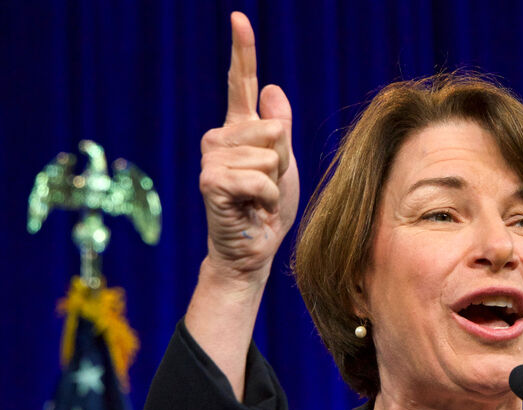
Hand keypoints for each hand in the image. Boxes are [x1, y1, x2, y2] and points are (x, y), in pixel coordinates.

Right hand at [198, 11, 298, 284]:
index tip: (239, 17)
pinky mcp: (210, 181)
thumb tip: (273, 88)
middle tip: (267, 187)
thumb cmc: (269, 208)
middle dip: (282, 162)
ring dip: (274, 185)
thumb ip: (278, 129)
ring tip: (257, 201)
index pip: (242, 82)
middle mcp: (219, 137)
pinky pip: (259, 180)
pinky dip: (265, 199)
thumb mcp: (284, 164)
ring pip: (268, 157)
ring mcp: (211, 158)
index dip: (242, 50)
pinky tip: (251, 210)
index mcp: (239, 129)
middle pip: (273, 130)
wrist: (253, 248)